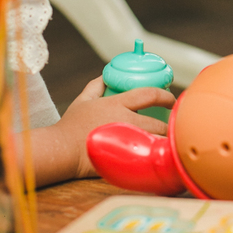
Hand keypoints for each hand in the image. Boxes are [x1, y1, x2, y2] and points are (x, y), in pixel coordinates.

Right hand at [35, 77, 175, 183]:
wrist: (61, 151)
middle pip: (158, 123)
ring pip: (155, 141)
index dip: (165, 96)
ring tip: (167, 143)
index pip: (149, 94)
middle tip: (172, 127)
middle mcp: (124, 120)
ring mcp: (125, 141)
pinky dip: (155, 156)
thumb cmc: (70, 126)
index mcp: (116, 104)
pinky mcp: (123, 159)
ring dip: (164, 142)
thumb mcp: (82, 100)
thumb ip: (96, 85)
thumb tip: (107, 74)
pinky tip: (157, 157)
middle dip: (168, 125)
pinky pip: (146, 157)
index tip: (171, 100)